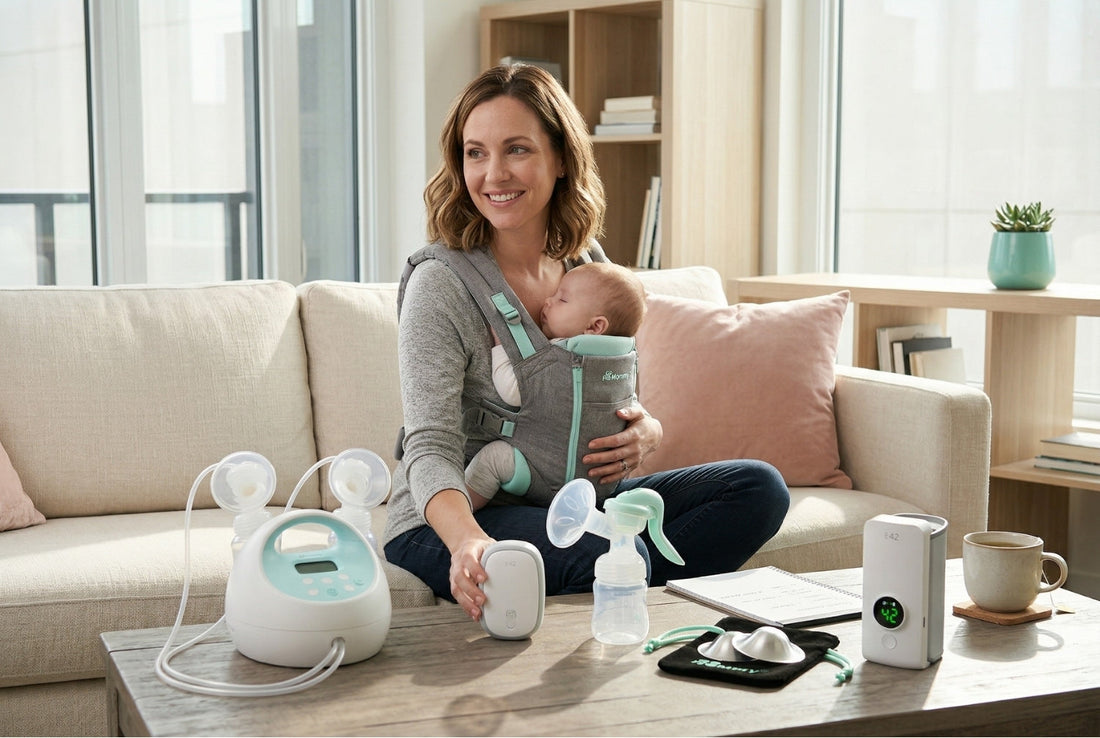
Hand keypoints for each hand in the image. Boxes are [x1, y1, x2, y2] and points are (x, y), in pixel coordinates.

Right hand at [424, 489, 495, 619]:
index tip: (484, 578)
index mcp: (468, 551)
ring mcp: (454, 574)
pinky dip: (466, 607)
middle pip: (459, 577)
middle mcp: (458, 563)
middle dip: (470, 590)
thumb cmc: (480, 548)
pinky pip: (458, 598)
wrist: (466, 545)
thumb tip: (518, 565)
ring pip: (456, 590)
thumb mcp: (489, 545)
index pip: (468, 559)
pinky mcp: (456, 585)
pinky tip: (475, 614)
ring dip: (467, 603)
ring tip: (478, 613)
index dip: (475, 569)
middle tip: (482, 600)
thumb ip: (499, 555)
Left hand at [582, 404, 662, 483]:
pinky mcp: (634, 466)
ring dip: (603, 471)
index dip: (604, 443)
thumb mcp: (638, 413)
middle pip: (615, 455)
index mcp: (634, 435)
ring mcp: (635, 459)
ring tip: (590, 472)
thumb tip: (618, 412)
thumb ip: (629, 411)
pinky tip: (600, 480)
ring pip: (617, 467)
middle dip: (599, 458)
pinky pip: (622, 474)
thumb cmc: (642, 423)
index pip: (617, 440)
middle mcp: (635, 449)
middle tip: (585, 459)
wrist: (655, 436)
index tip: (590, 444)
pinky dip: (611, 478)